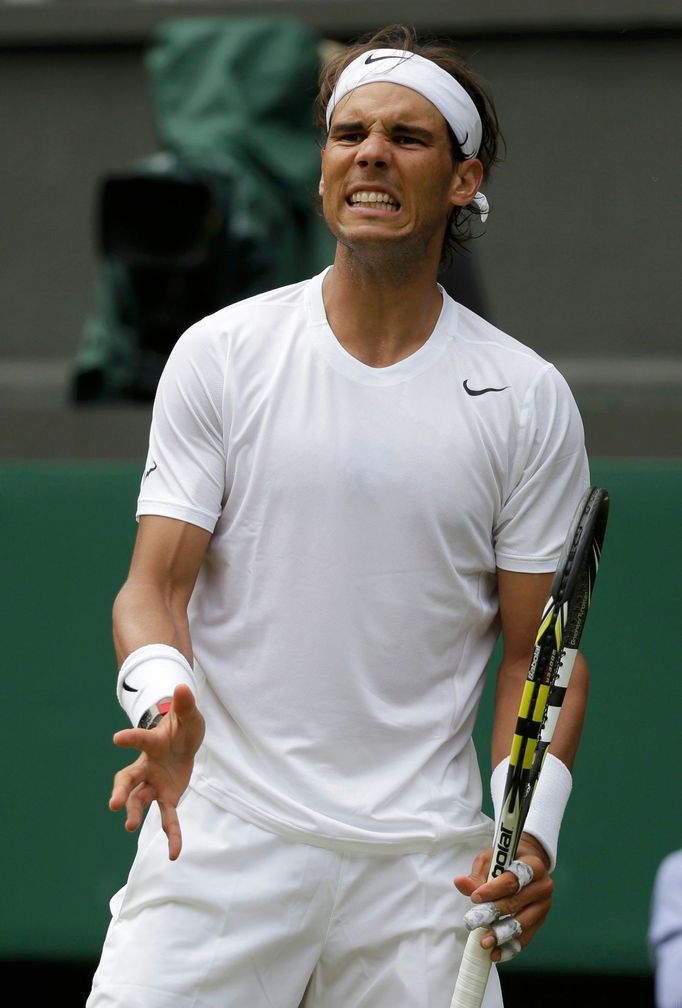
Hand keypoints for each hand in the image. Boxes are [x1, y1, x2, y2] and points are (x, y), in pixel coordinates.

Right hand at [109, 683, 205, 859]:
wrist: (184, 743)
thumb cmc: (182, 727)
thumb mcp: (189, 715)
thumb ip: (185, 704)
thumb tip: (182, 686)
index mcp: (152, 743)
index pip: (139, 740)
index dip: (130, 739)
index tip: (116, 738)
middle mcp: (146, 766)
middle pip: (127, 779)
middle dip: (120, 791)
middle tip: (113, 803)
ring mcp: (154, 784)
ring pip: (138, 800)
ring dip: (133, 812)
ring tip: (128, 826)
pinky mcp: (166, 797)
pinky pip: (167, 818)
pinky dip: (172, 835)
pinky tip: (174, 853)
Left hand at [453, 833, 553, 961]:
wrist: (528, 867)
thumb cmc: (505, 862)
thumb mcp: (490, 861)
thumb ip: (477, 874)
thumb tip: (460, 883)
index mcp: (534, 865)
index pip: (514, 879)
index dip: (494, 889)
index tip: (475, 898)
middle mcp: (543, 886)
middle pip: (517, 902)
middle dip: (493, 913)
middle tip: (472, 922)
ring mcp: (544, 906)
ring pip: (522, 923)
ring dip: (501, 934)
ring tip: (484, 942)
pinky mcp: (540, 922)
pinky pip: (526, 938)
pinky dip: (510, 948)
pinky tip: (495, 954)